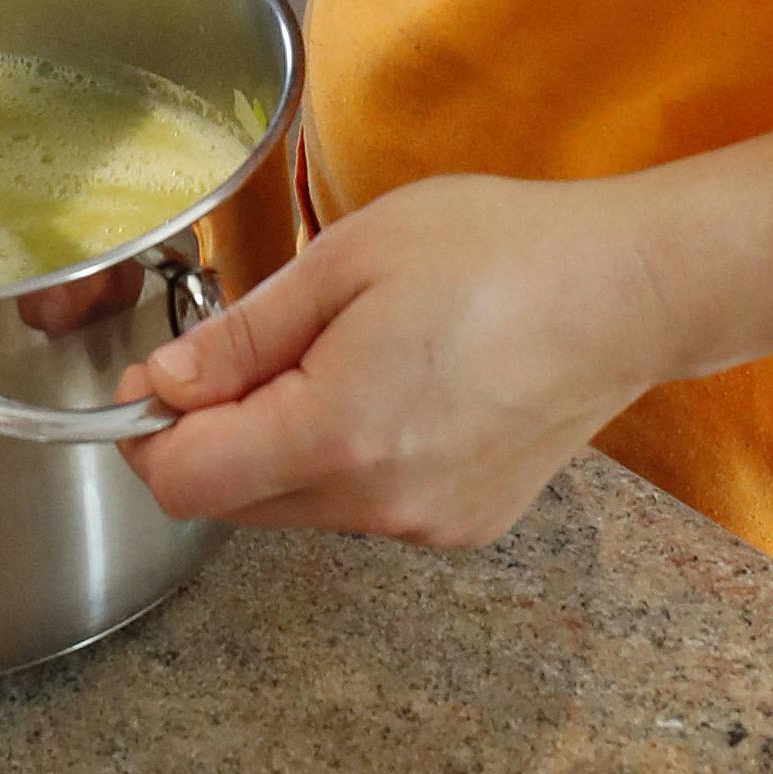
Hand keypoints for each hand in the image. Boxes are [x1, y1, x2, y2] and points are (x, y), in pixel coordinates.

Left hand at [116, 173, 670, 549]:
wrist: (624, 289)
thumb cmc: (497, 249)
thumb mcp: (347, 258)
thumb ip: (243, 333)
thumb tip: (161, 386)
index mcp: (338, 433)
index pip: (187, 481)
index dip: (147, 431)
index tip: (155, 376)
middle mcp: (378, 503)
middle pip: (236, 499)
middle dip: (217, 430)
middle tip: (258, 338)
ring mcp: (425, 525)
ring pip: (298, 503)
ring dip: (285, 440)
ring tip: (347, 347)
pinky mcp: (461, 525)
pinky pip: (363, 503)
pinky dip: (349, 454)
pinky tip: (398, 381)